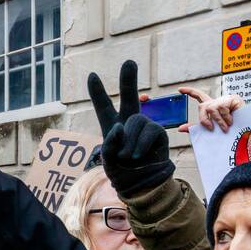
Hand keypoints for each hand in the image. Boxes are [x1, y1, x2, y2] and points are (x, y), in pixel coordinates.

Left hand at [87, 61, 174, 197]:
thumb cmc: (123, 174)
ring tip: (127, 158)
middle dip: (128, 79)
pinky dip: (140, 144)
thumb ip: (109, 143)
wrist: (142, 187)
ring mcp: (145, 127)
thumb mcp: (107, 161)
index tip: (92, 75)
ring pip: (136, 121)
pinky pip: (148, 131)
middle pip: (129, 97)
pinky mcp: (158, 134)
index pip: (104, 108)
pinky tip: (137, 156)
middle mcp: (129, 123)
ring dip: (129, 142)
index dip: (98, 93)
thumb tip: (120, 127)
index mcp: (113, 128)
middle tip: (129, 62)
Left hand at [177, 86, 244, 132]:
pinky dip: (226, 118)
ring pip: (213, 110)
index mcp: (210, 106)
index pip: (198, 96)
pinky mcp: (231, 99)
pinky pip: (223, 109)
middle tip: (211, 129)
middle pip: (203, 107)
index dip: (189, 91)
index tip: (180, 89)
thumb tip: (180, 128)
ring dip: (219, 122)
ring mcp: (223, 100)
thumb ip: (195, 127)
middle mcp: (216, 101)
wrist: (245, 126)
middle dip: (204, 119)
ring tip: (225, 128)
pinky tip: (232, 121)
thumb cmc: (227, 127)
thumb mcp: (210, 127)